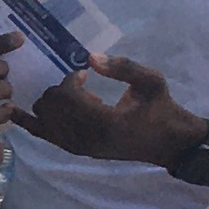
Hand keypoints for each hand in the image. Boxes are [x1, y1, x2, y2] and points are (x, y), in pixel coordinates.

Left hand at [22, 48, 206, 169]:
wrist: (168, 143)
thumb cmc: (161, 109)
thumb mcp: (151, 82)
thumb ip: (123, 67)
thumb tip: (91, 57)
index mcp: (105, 123)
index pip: (67, 98)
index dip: (70, 80)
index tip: (84, 74)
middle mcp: (85, 139)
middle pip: (48, 107)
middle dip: (59, 90)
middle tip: (81, 86)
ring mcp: (78, 147)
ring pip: (41, 122)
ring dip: (54, 104)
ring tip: (78, 100)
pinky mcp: (76, 150)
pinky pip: (44, 135)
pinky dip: (39, 119)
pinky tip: (55, 109)